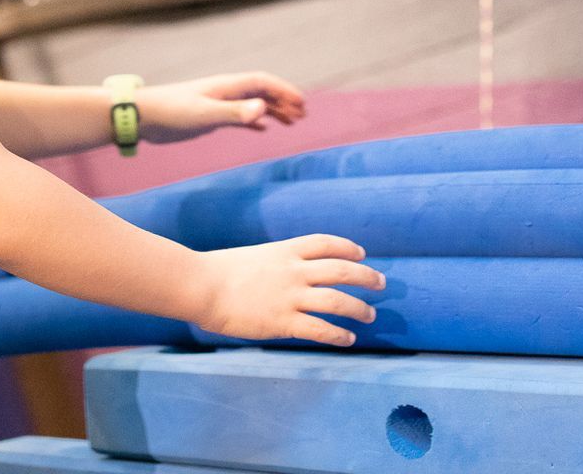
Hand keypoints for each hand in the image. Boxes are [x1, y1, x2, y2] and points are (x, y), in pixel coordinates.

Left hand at [137, 72, 305, 144]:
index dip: (284, 91)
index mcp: (227, 86)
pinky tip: (262, 130)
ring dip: (273, 110)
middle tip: (302, 115)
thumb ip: (234, 113)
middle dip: (284, 100)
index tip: (302, 104)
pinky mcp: (209, 116)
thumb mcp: (205, 115)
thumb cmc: (172, 112)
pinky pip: (239, 116)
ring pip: (253, 103)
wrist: (143, 116)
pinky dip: (254, 121)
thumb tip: (264, 110)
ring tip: (291, 122)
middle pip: (262, 92)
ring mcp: (218, 103)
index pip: (263, 83)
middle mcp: (226, 92)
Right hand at [191, 234, 384, 346]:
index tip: (362, 253)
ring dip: (358, 307)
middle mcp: (293, 271)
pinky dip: (338, 334)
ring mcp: (290, 296)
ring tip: (370, 314)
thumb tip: (287, 275)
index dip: (348, 247)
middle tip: (381, 282)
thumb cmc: (218, 272)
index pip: (325, 243)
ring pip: (337, 300)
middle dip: (365, 276)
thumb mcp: (253, 256)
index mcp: (285, 251)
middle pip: (341, 269)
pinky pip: (319, 329)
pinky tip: (348, 338)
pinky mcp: (283, 322)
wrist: (202, 285)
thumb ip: (274, 264)